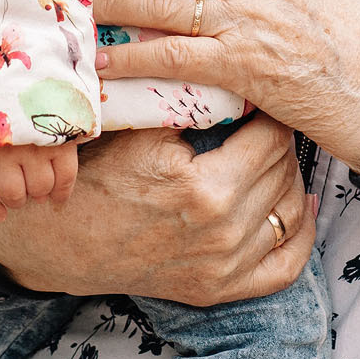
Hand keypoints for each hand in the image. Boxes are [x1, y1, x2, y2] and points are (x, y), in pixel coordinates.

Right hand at [0, 117, 314, 305]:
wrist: (60, 238)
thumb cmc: (95, 174)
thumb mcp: (138, 127)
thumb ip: (189, 100)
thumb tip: (235, 68)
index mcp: (204, 188)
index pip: (268, 136)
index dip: (266, 109)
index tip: (259, 95)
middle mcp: (222, 232)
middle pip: (281, 170)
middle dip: (277, 139)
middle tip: (263, 119)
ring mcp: (223, 267)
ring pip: (289, 211)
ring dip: (288, 177)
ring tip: (272, 154)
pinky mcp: (219, 290)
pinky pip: (285, 267)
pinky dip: (299, 235)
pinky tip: (298, 207)